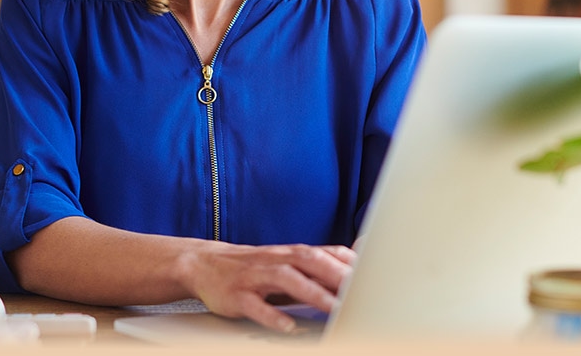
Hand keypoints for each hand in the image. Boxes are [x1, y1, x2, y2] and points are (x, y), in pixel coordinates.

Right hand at [178, 242, 355, 332]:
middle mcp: (277, 260)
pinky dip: (273, 316)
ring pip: (287, 280)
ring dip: (313, 294)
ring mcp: (256, 276)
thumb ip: (319, 265)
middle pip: (311, 261)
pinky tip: (289, 327)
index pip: (326, 253)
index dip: (350, 264)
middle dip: (337, 274)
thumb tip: (357, 266)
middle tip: (360, 291)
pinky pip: (256, 305)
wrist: (205, 264)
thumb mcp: (288, 262)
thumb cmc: (256, 268)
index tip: (375, 276)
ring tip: (334, 309)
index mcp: (292, 254)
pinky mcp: (237, 295)